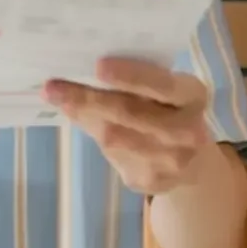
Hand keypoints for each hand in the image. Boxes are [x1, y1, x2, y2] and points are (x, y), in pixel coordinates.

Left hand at [47, 58, 215, 195]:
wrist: (193, 163)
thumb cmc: (171, 112)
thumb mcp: (164, 92)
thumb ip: (132, 81)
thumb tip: (81, 68)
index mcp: (192, 96)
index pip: (161, 84)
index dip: (130, 75)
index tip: (98, 65)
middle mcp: (188, 131)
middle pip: (130, 112)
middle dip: (88, 99)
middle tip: (53, 87)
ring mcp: (172, 161)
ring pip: (115, 137)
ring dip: (85, 117)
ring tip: (60, 99)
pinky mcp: (153, 181)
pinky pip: (114, 156)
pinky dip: (96, 136)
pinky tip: (86, 122)